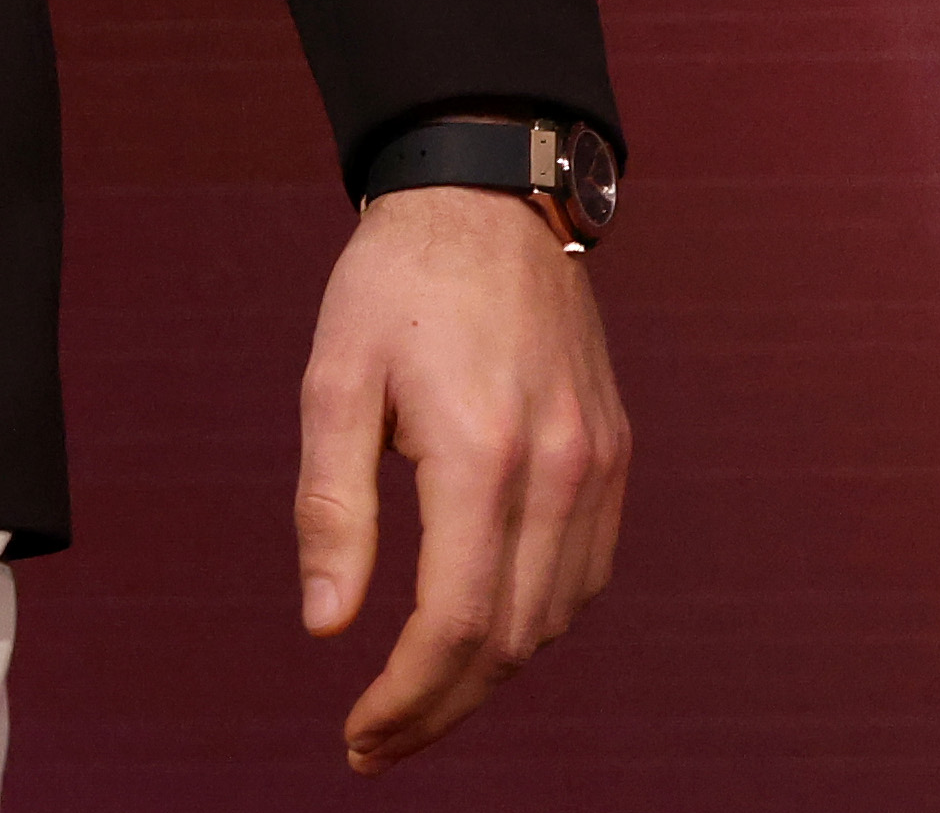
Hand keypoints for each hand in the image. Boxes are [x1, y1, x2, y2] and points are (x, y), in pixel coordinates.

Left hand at [295, 185, 628, 770]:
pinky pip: (584, 574)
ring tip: (417, 696)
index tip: (357, 734)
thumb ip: (331, 505)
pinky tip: (481, 630)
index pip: (456, 622)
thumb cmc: (395, 283)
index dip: (409, 696)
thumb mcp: (333, 379)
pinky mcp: (615, 455)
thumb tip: (325, 626)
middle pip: (510, 640)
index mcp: (483, 454)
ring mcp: (599, 466)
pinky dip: (534, 621)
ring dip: (489, 674)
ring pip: (555, 618)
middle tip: (376, 740)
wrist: (488, 199)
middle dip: (442, 706)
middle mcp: (559, 471)